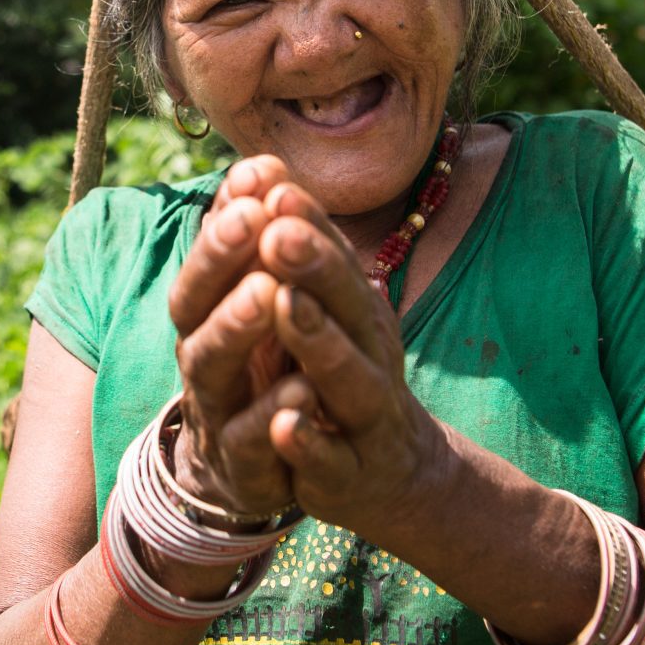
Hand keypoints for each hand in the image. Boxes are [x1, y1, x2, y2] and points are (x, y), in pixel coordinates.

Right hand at [166, 156, 297, 517]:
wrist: (265, 473)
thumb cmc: (266, 370)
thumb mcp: (267, 302)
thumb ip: (263, 243)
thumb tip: (261, 163)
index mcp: (208, 317)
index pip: (204, 266)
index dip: (222, 226)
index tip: (253, 182)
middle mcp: (202, 359)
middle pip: (193, 309)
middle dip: (219, 263)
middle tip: (252, 222)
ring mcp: (218, 414)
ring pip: (212, 369)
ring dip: (238, 328)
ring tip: (271, 292)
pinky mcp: (245, 469)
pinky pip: (253, 443)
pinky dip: (274, 418)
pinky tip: (303, 389)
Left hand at [253, 181, 453, 536]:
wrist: (389, 473)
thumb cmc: (340, 375)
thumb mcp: (321, 308)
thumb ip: (292, 247)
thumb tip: (255, 169)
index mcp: (355, 310)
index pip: (332, 258)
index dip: (305, 221)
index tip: (271, 183)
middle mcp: (368, 355)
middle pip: (345, 307)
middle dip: (312, 267)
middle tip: (278, 230)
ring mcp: (362, 417)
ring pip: (346, 378)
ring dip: (315, 340)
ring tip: (283, 303)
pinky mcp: (346, 476)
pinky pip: (328, 459)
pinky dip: (307, 442)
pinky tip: (282, 424)